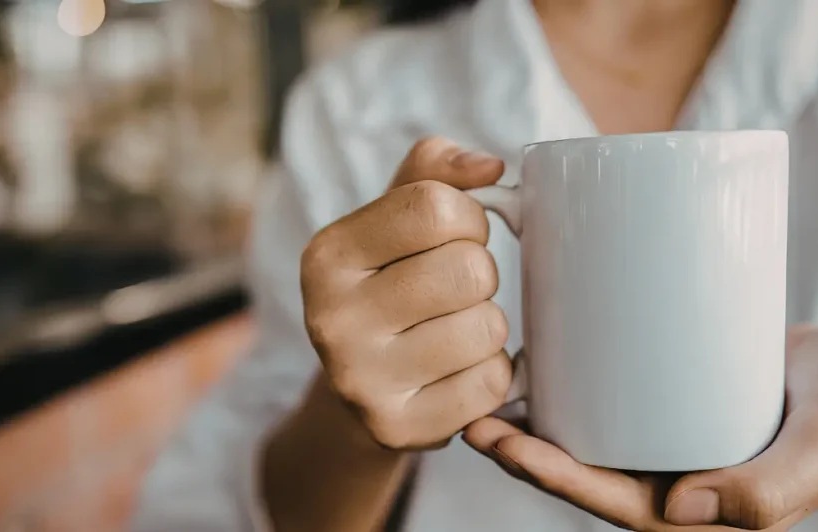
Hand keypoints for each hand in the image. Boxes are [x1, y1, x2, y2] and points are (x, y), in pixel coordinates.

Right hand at [301, 137, 513, 449]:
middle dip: (480, 273)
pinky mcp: (396, 427)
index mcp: (327, 255)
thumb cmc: (388, 282)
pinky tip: (458, 370)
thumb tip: (490, 167)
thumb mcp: (392, 217)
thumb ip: (436, 171)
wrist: (359, 385)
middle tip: (453, 290)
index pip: (436, 207)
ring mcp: (360, 379)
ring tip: (452, 330)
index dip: (468, 218)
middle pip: (470, 270)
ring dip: (487, 325)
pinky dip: (490, 373)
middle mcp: (331, 318)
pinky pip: (490, 384)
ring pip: (487, 328)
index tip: (456, 235)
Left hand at [465, 325, 817, 530]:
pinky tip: (529, 358)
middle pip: (584, 467)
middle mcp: (671, 476)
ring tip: (482, 385)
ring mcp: (664, 437)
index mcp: (698, 507)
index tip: (506, 445)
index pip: (612, 500)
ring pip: (588, 434)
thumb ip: (770, 490)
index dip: (555, 478)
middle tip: (473, 416)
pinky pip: (608, 398)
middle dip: (525, 449)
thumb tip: (679, 509)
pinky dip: (567, 385)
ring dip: (533, 418)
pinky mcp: (663, 399)